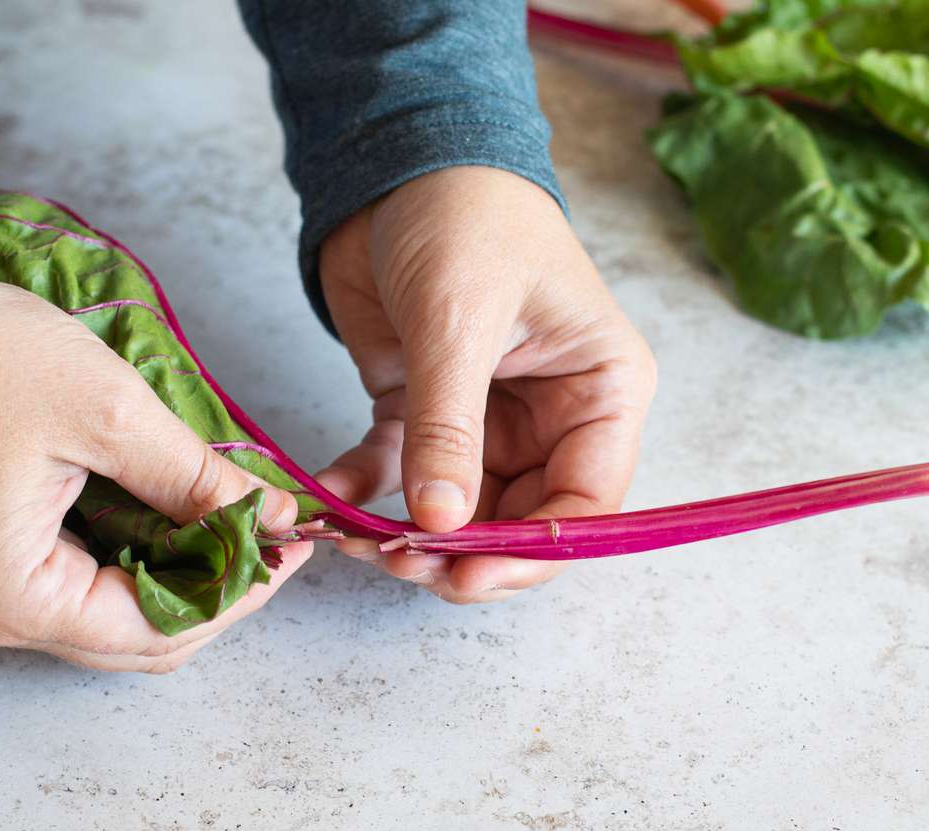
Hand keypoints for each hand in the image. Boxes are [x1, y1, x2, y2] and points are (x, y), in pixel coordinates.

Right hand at [0, 251, 309, 671]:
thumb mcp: (107, 412)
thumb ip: (197, 479)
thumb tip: (272, 519)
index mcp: (15, 598)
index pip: (159, 630)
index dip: (239, 593)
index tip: (294, 544)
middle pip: (141, 637)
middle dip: (218, 589)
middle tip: (276, 532)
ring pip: (117, 613)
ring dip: (184, 575)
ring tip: (241, 519)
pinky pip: (86, 580)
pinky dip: (142, 556)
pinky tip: (183, 513)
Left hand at [316, 166, 656, 602]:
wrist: (394, 158)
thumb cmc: (462, 214)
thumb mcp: (459, 322)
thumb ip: (451, 428)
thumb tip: (444, 526)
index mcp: (600, 390)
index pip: (586, 504)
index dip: (532, 553)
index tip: (466, 575)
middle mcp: (554, 415)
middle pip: (522, 522)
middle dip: (464, 554)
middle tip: (404, 564)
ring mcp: (488, 418)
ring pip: (460, 511)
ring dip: (411, 535)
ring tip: (361, 543)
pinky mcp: (424, 409)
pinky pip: (401, 472)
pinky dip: (366, 493)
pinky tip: (328, 496)